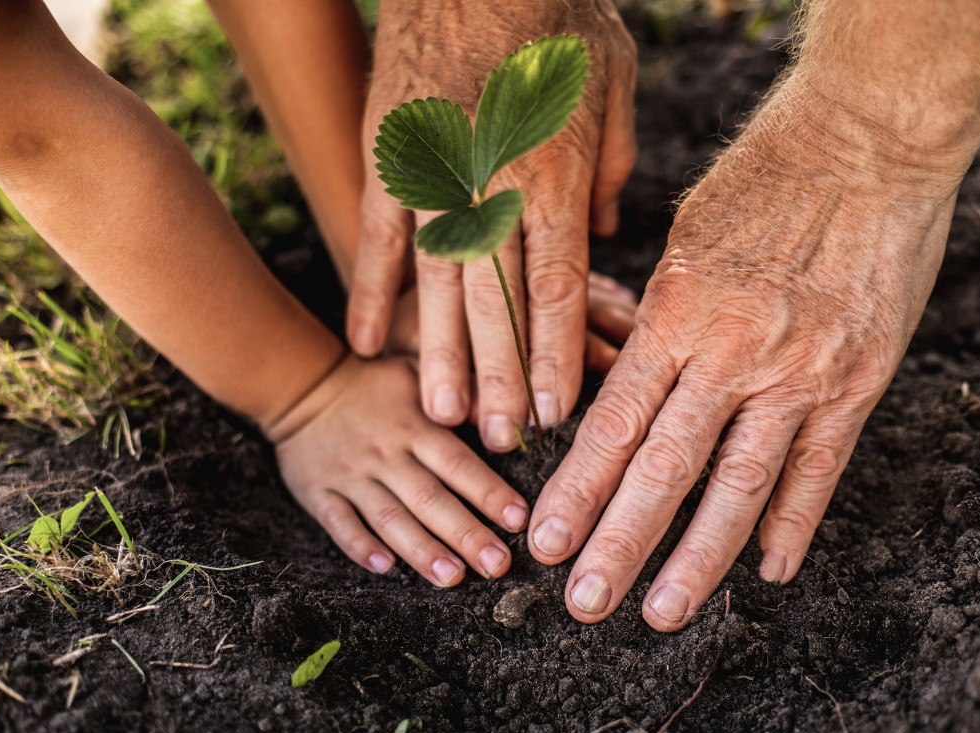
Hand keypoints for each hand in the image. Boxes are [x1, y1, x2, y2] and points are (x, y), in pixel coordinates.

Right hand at [269, 355, 529, 585]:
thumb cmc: (373, 384)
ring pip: (389, 518)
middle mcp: (386, 455)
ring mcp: (351, 475)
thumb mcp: (417, 372)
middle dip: (465, 533)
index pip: (458, 464)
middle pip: (430, 499)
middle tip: (497, 564)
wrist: (302, 385)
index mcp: (415, 427)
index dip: (489, 492)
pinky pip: (339, 523)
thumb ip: (459, 395)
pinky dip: (361, 546)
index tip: (518, 520)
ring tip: (453, 577)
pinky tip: (386, 568)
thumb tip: (506, 417)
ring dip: (422, 550)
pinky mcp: (319, 492)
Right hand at [348, 0, 637, 450]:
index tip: (556, 411)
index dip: (556, 355)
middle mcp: (493, 187)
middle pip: (499, 303)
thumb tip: (604, 235)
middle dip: (503, 378)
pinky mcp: (388, 161)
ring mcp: (435, 178)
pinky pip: (377, 241)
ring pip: (437, 287)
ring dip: (440, 356)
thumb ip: (611, 165)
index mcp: (554, 173)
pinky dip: (371, 295)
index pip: (557, 287)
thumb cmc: (555, 15)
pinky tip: (366, 346)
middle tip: (504, 441)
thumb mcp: (613, 79)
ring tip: (443, 417)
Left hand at [527, 83, 972, 629]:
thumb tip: (628, 372)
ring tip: (662, 613)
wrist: (869, 140)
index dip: (576, 491)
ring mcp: (798, 375)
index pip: (614, 424)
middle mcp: (731, 356)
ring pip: (739, 487)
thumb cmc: (764, 176)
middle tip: (583, 603)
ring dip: (698, 559)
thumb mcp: (685, 238)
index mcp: (676, 315)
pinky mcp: (857, 381)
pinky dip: (793, 524)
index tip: (546, 543)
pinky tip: (769, 572)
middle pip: (664, 470)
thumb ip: (658, 315)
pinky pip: (819, 469)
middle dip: (619, 543)